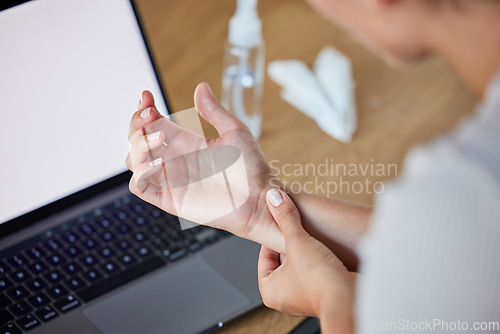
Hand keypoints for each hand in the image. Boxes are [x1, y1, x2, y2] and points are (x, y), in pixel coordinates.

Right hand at [126, 83, 285, 253]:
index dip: (144, 109)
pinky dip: (140, 172)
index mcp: (186, 142)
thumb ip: (213, 110)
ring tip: (159, 138)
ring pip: (134, 160)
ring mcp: (170, 179)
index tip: (146, 95)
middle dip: (137, 123)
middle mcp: (175, 159)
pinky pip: (139, 186)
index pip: (154, 123)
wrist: (258, 198)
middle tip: (152, 115)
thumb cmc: (251, 168)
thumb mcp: (234, 131)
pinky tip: (158, 163)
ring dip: (138, 146)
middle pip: (138, 139)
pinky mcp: (169, 199)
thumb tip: (201, 86)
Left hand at [258, 188, 354, 332]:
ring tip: (312, 238)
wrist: (350, 299)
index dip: (272, 237)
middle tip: (297, 229)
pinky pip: (316, 273)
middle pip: (283, 261)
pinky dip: (320, 262)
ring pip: (301, 267)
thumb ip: (285, 218)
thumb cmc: (319, 282)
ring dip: (307, 252)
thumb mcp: (297, 241)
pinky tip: (326, 250)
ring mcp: (305, 298)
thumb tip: (274, 198)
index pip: (264, 257)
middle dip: (291, 244)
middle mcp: (285, 298)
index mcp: (270, 290)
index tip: (280, 224)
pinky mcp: (323, 295)